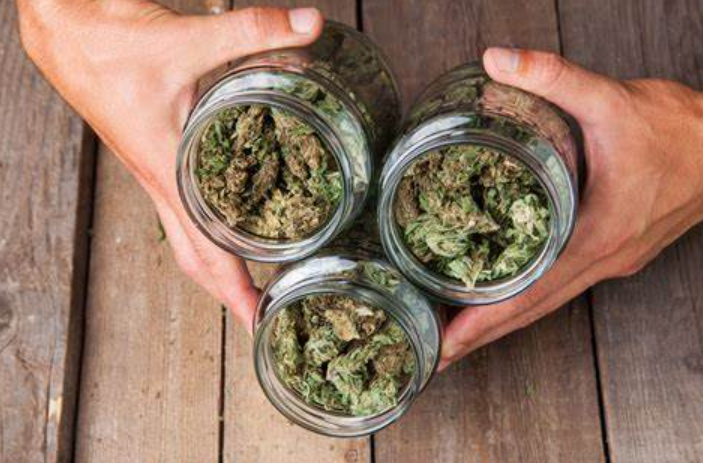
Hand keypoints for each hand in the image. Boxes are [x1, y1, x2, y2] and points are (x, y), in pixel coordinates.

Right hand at [16, 0, 323, 329]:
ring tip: (261, 278)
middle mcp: (160, 183)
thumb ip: (252, 31)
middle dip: (231, 294)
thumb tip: (310, 26)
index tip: (263, 323)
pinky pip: (182, 210)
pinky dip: (209, 229)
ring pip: (187, 239)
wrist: (65, 32)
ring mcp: (156, 173)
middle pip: (195, 261)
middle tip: (272, 312)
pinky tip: (234, 220)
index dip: (236, 293)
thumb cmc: (111, 45)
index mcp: (167, 173)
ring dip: (220, 266)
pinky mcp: (156, 156)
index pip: (206, 253)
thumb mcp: (189, 40)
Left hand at [440, 48, 702, 367]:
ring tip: (456, 331)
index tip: (445, 346)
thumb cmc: (678, 130)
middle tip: (433, 353)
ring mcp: (611, 261)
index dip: (483, 323)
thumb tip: (497, 60)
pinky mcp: (615, 252)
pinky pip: (562, 285)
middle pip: (532, 312)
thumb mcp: (611, 98)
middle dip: (481, 336)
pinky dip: (528, 297)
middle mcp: (603, 261)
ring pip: (546, 303)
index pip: (530, 295)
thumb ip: (554, 77)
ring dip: (502, 321)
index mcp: (598, 237)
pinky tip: (504, 292)